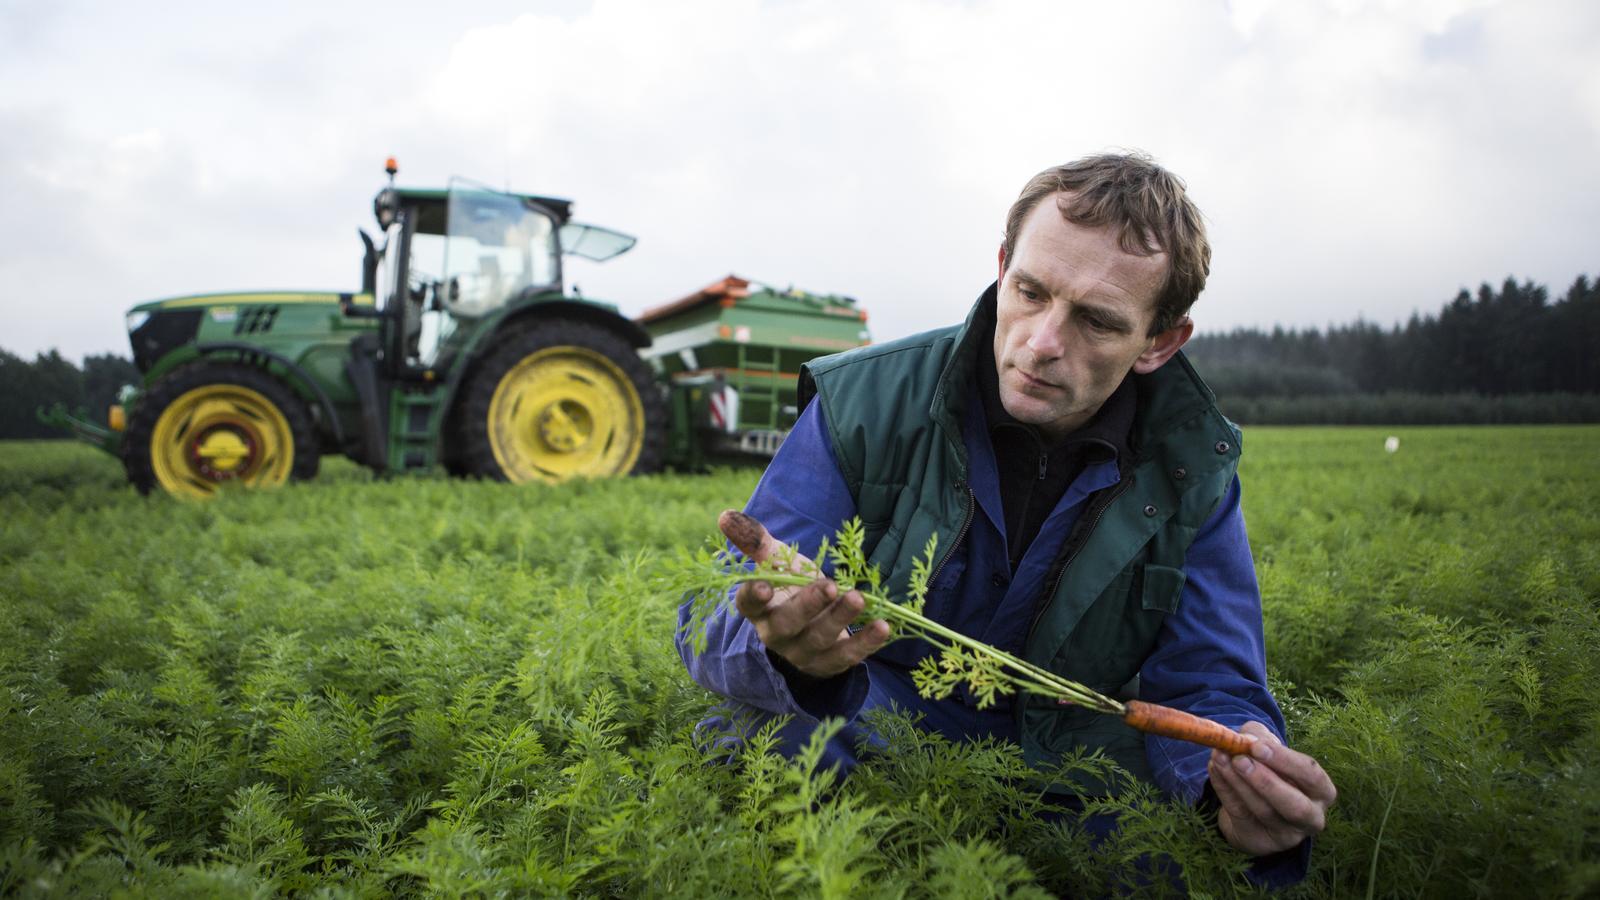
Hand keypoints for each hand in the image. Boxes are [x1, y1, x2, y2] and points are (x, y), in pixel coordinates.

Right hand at [721, 510, 890, 678]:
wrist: (813, 625)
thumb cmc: (791, 588)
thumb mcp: (777, 563)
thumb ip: (756, 540)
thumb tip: (726, 515)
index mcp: (760, 610)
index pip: (748, 605)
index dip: (754, 597)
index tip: (764, 585)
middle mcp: (777, 635)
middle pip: (787, 624)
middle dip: (807, 605)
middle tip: (828, 586)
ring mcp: (803, 653)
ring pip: (819, 639)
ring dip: (840, 619)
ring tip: (858, 598)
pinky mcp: (830, 664)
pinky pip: (848, 657)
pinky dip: (866, 642)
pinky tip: (883, 626)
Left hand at [1208, 721, 1337, 856]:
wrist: (1256, 806)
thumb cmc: (1271, 770)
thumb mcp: (1270, 749)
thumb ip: (1260, 738)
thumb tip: (1247, 739)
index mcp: (1322, 791)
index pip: (1311, 776)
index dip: (1284, 760)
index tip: (1257, 746)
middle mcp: (1312, 817)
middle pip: (1294, 805)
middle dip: (1265, 781)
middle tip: (1239, 760)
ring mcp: (1287, 834)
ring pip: (1263, 810)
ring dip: (1238, 782)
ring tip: (1220, 758)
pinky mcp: (1261, 841)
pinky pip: (1240, 814)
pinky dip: (1224, 789)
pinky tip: (1215, 769)